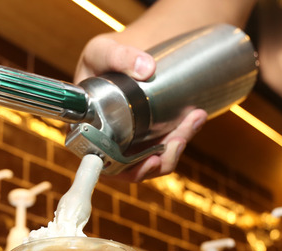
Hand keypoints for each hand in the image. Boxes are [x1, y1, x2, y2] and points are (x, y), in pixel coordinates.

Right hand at [74, 34, 207, 182]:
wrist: (123, 55)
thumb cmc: (102, 58)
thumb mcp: (103, 50)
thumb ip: (119, 56)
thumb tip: (147, 68)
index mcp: (86, 132)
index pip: (102, 163)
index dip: (126, 169)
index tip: (151, 160)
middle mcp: (107, 144)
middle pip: (133, 168)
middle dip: (161, 159)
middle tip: (179, 138)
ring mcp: (129, 144)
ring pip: (153, 161)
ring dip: (176, 147)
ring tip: (193, 121)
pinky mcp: (147, 139)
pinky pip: (164, 149)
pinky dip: (182, 136)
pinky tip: (195, 118)